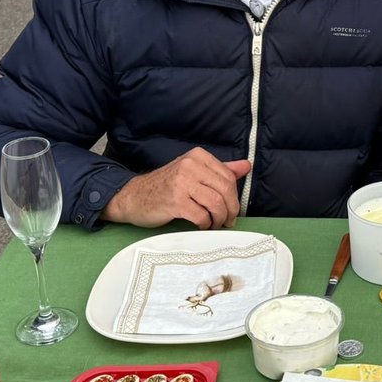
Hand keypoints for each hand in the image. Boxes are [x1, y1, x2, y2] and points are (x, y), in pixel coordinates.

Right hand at [101, 149, 249, 228]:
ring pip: (216, 203)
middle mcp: (190, 166)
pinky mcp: (175, 201)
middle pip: (225, 189)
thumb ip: (221, 169)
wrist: (134, 197)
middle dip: (230, 209)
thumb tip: (247, 166)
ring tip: (215, 224)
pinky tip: (201, 225)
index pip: (228, 176)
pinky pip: (201, 216)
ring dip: (219, 219)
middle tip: (228, 221)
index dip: (234, 197)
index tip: (232, 209)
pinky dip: (206, 224)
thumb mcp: (193, 172)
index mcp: (197, 156)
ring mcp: (182, 183)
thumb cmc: (167, 186)